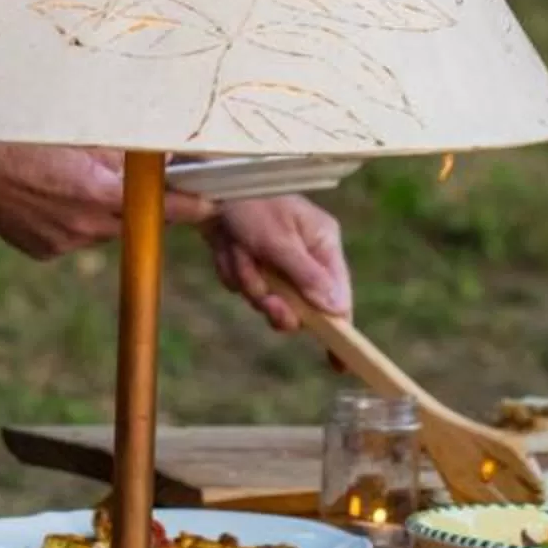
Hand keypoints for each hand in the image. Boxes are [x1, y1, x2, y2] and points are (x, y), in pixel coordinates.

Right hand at [0, 146, 207, 261]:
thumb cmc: (17, 134)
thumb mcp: (77, 134)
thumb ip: (119, 151)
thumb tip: (153, 156)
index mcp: (98, 193)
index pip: (163, 207)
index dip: (191, 204)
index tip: (211, 201)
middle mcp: (84, 226)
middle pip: (134, 220)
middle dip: (139, 202)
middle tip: (131, 178)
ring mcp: (62, 243)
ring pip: (102, 227)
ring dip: (100, 207)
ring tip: (68, 178)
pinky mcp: (43, 251)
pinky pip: (73, 235)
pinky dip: (71, 216)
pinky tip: (47, 194)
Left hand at [204, 196, 351, 332]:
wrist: (206, 184)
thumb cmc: (250, 202)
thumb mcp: (278, 240)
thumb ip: (306, 277)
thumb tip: (337, 310)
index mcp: (323, 244)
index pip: (338, 298)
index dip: (339, 330)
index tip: (341, 363)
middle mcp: (305, 256)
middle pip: (299, 307)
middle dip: (274, 302)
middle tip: (266, 298)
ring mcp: (277, 262)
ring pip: (265, 299)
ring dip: (247, 280)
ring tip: (239, 249)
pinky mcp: (252, 263)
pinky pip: (243, 287)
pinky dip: (231, 270)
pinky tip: (227, 245)